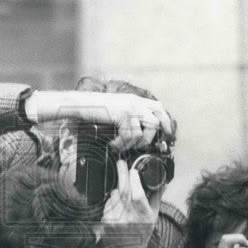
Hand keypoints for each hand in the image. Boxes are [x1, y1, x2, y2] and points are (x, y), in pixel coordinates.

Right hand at [25, 90, 174, 152]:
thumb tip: (140, 133)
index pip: (158, 107)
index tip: (167, 135)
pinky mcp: (122, 114)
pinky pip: (128, 136)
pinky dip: (120, 144)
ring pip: (142, 133)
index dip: (166, 121)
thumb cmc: (95, 110)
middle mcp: (135, 102)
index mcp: (135, 100)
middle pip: (156, 121)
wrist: (80, 104)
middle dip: (152, 137)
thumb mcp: (116, 110)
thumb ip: (129, 116)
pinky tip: (112, 144)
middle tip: (145, 147)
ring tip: (120, 146)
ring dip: (131, 145)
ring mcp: (130, 108)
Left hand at [97, 160, 155, 247]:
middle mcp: (128, 219)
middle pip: (123, 191)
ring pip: (113, 196)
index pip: (137, 195)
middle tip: (121, 164)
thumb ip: (156, 198)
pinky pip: (106, 205)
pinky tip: (116, 209)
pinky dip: (111, 203)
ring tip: (122, 199)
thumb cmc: (142, 234)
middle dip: (122, 174)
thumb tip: (161, 181)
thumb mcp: (153, 217)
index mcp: (143, 216)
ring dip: (117, 192)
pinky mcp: (104, 224)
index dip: (134, 180)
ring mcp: (114, 222)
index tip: (132, 170)